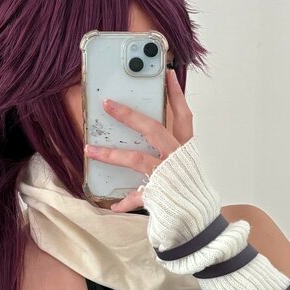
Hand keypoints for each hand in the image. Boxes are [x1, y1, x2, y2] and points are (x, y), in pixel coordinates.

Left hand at [84, 67, 193, 212]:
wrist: (200, 216)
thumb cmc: (190, 187)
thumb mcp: (187, 162)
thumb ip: (172, 145)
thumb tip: (151, 130)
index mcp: (185, 147)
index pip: (182, 114)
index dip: (175, 94)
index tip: (167, 74)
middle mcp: (176, 156)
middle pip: (153, 129)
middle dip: (129, 115)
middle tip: (108, 104)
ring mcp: (166, 174)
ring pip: (136, 158)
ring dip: (111, 154)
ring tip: (90, 150)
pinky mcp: (159, 193)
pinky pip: (137, 196)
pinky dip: (124, 201)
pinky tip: (112, 204)